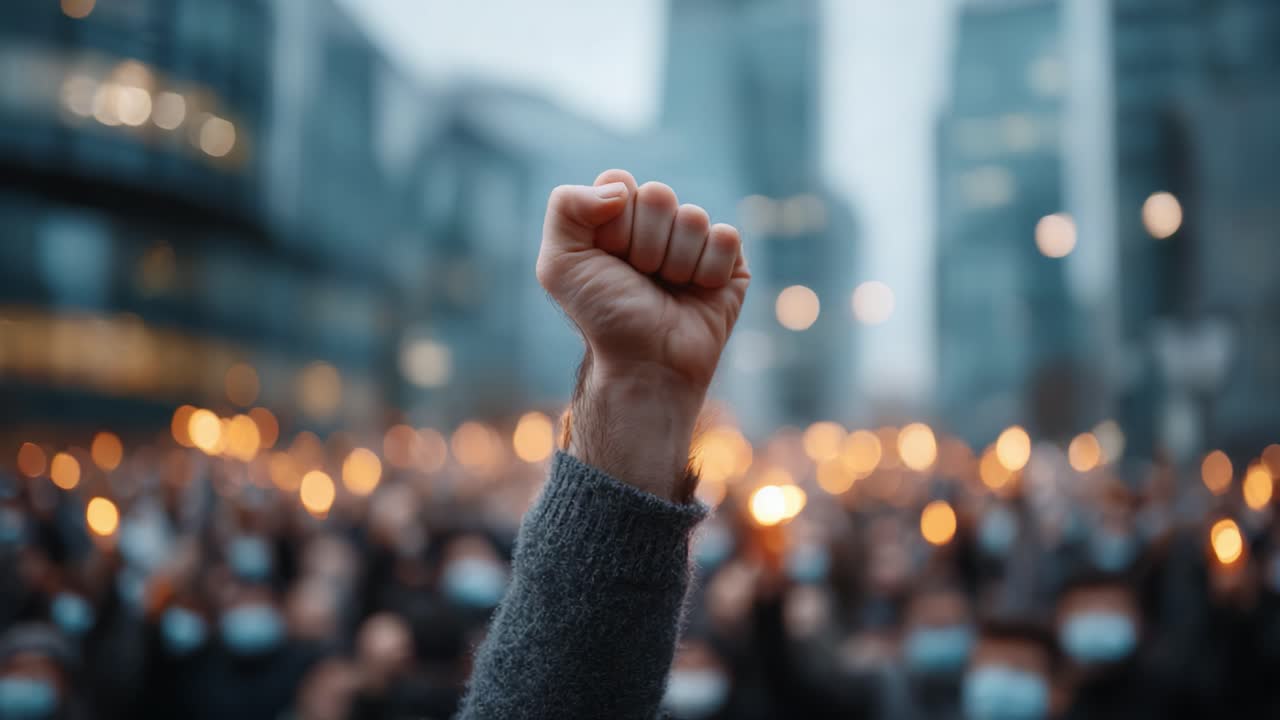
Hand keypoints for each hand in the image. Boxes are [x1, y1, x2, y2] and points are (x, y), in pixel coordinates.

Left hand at [537, 169, 749, 499]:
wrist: (644, 363)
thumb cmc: (602, 316)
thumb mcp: (560, 263)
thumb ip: (566, 205)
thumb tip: (621, 189)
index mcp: (616, 218)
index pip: (620, 181)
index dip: (613, 221)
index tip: (607, 257)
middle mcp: (655, 225)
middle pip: (659, 193)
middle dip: (644, 243)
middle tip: (639, 277)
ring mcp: (693, 242)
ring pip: (694, 217)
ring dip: (674, 262)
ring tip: (666, 290)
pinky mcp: (729, 262)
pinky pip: (725, 238)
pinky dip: (707, 270)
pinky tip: (696, 293)